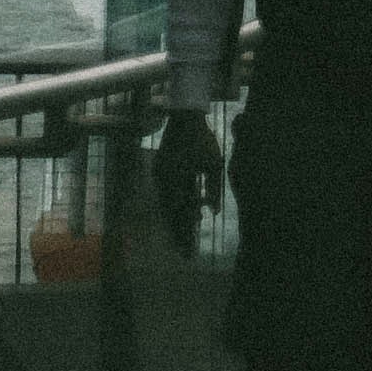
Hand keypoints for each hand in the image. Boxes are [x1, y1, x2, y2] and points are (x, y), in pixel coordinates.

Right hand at [151, 108, 224, 252]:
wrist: (184, 117)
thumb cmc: (203, 140)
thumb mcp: (213, 164)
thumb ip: (213, 190)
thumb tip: (212, 213)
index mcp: (177, 181)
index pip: (181, 216)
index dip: (185, 235)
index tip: (188, 252)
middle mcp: (164, 182)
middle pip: (171, 215)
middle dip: (178, 234)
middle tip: (183, 253)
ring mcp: (159, 176)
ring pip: (166, 206)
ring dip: (173, 222)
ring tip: (180, 239)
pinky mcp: (158, 170)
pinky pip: (164, 195)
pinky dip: (170, 207)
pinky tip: (177, 215)